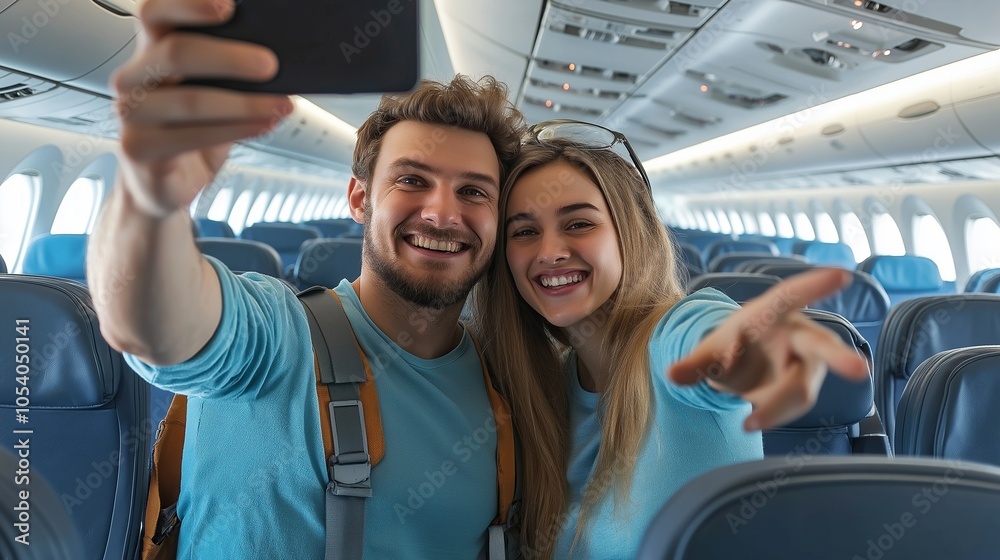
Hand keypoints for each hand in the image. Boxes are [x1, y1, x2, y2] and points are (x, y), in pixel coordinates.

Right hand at [112, 0, 292, 215]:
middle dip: (229, 57)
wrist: (165, 183)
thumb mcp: (215, 94)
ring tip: (280, 105)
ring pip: (190, 99)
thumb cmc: (194, 131)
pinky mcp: (138, 147)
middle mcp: (134, 76)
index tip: (228, 6)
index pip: (156, 13)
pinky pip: (192, 135)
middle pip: (176, 52)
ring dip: (244, 103)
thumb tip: (279, 56)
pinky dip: (235, 130)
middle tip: (271, 65)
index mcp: (151, 51)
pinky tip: (262, 125)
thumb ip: (233, 71)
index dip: (188, 4)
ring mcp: (131, 112)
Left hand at [668, 268, 868, 430]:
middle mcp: (797, 333)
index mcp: (771, 312)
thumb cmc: (729, 345)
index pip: (792, 295)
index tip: (842, 275)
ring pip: (802, 386)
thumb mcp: (709, 351)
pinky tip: (751, 421)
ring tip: (749, 421)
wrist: (739, 365)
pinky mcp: (806, 382)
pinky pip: (796, 401)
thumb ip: (696, 363)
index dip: (815, 286)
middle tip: (858, 370)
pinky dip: (774, 413)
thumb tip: (672, 374)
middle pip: (820, 344)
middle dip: (838, 358)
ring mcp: (807, 360)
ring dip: (778, 404)